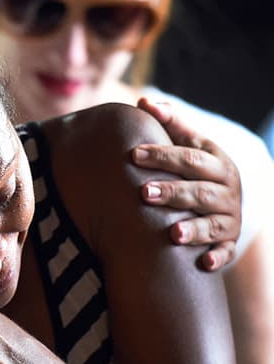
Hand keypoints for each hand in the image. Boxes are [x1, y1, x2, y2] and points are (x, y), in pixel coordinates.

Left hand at [134, 97, 241, 270]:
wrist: (223, 201)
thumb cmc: (194, 167)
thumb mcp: (188, 143)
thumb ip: (168, 123)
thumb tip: (143, 101)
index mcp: (216, 163)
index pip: (189, 157)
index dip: (162, 155)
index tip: (134, 154)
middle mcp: (227, 191)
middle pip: (199, 191)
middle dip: (173, 192)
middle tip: (144, 193)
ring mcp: (229, 218)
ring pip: (213, 224)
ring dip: (194, 229)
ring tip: (172, 233)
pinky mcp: (229, 243)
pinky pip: (226, 252)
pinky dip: (217, 257)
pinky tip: (203, 262)